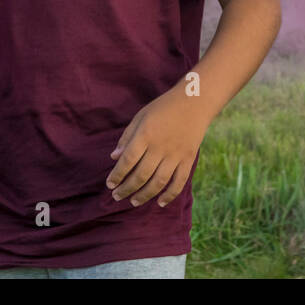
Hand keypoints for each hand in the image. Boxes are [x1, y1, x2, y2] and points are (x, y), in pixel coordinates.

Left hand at [106, 86, 210, 207]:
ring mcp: (176, 154)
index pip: (128, 160)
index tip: (110, 184)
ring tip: (134, 202)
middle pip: (141, 175)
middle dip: (126, 189)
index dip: (117, 175)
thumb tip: (114, 158)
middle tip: (117, 196)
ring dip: (144, 195)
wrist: (195, 101)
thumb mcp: (141, 116)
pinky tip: (160, 202)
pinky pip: (179, 181)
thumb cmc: (164, 107)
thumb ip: (127, 137)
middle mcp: (160, 146)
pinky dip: (170, 194)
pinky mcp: (188, 158)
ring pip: (158, 182)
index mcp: (145, 134)